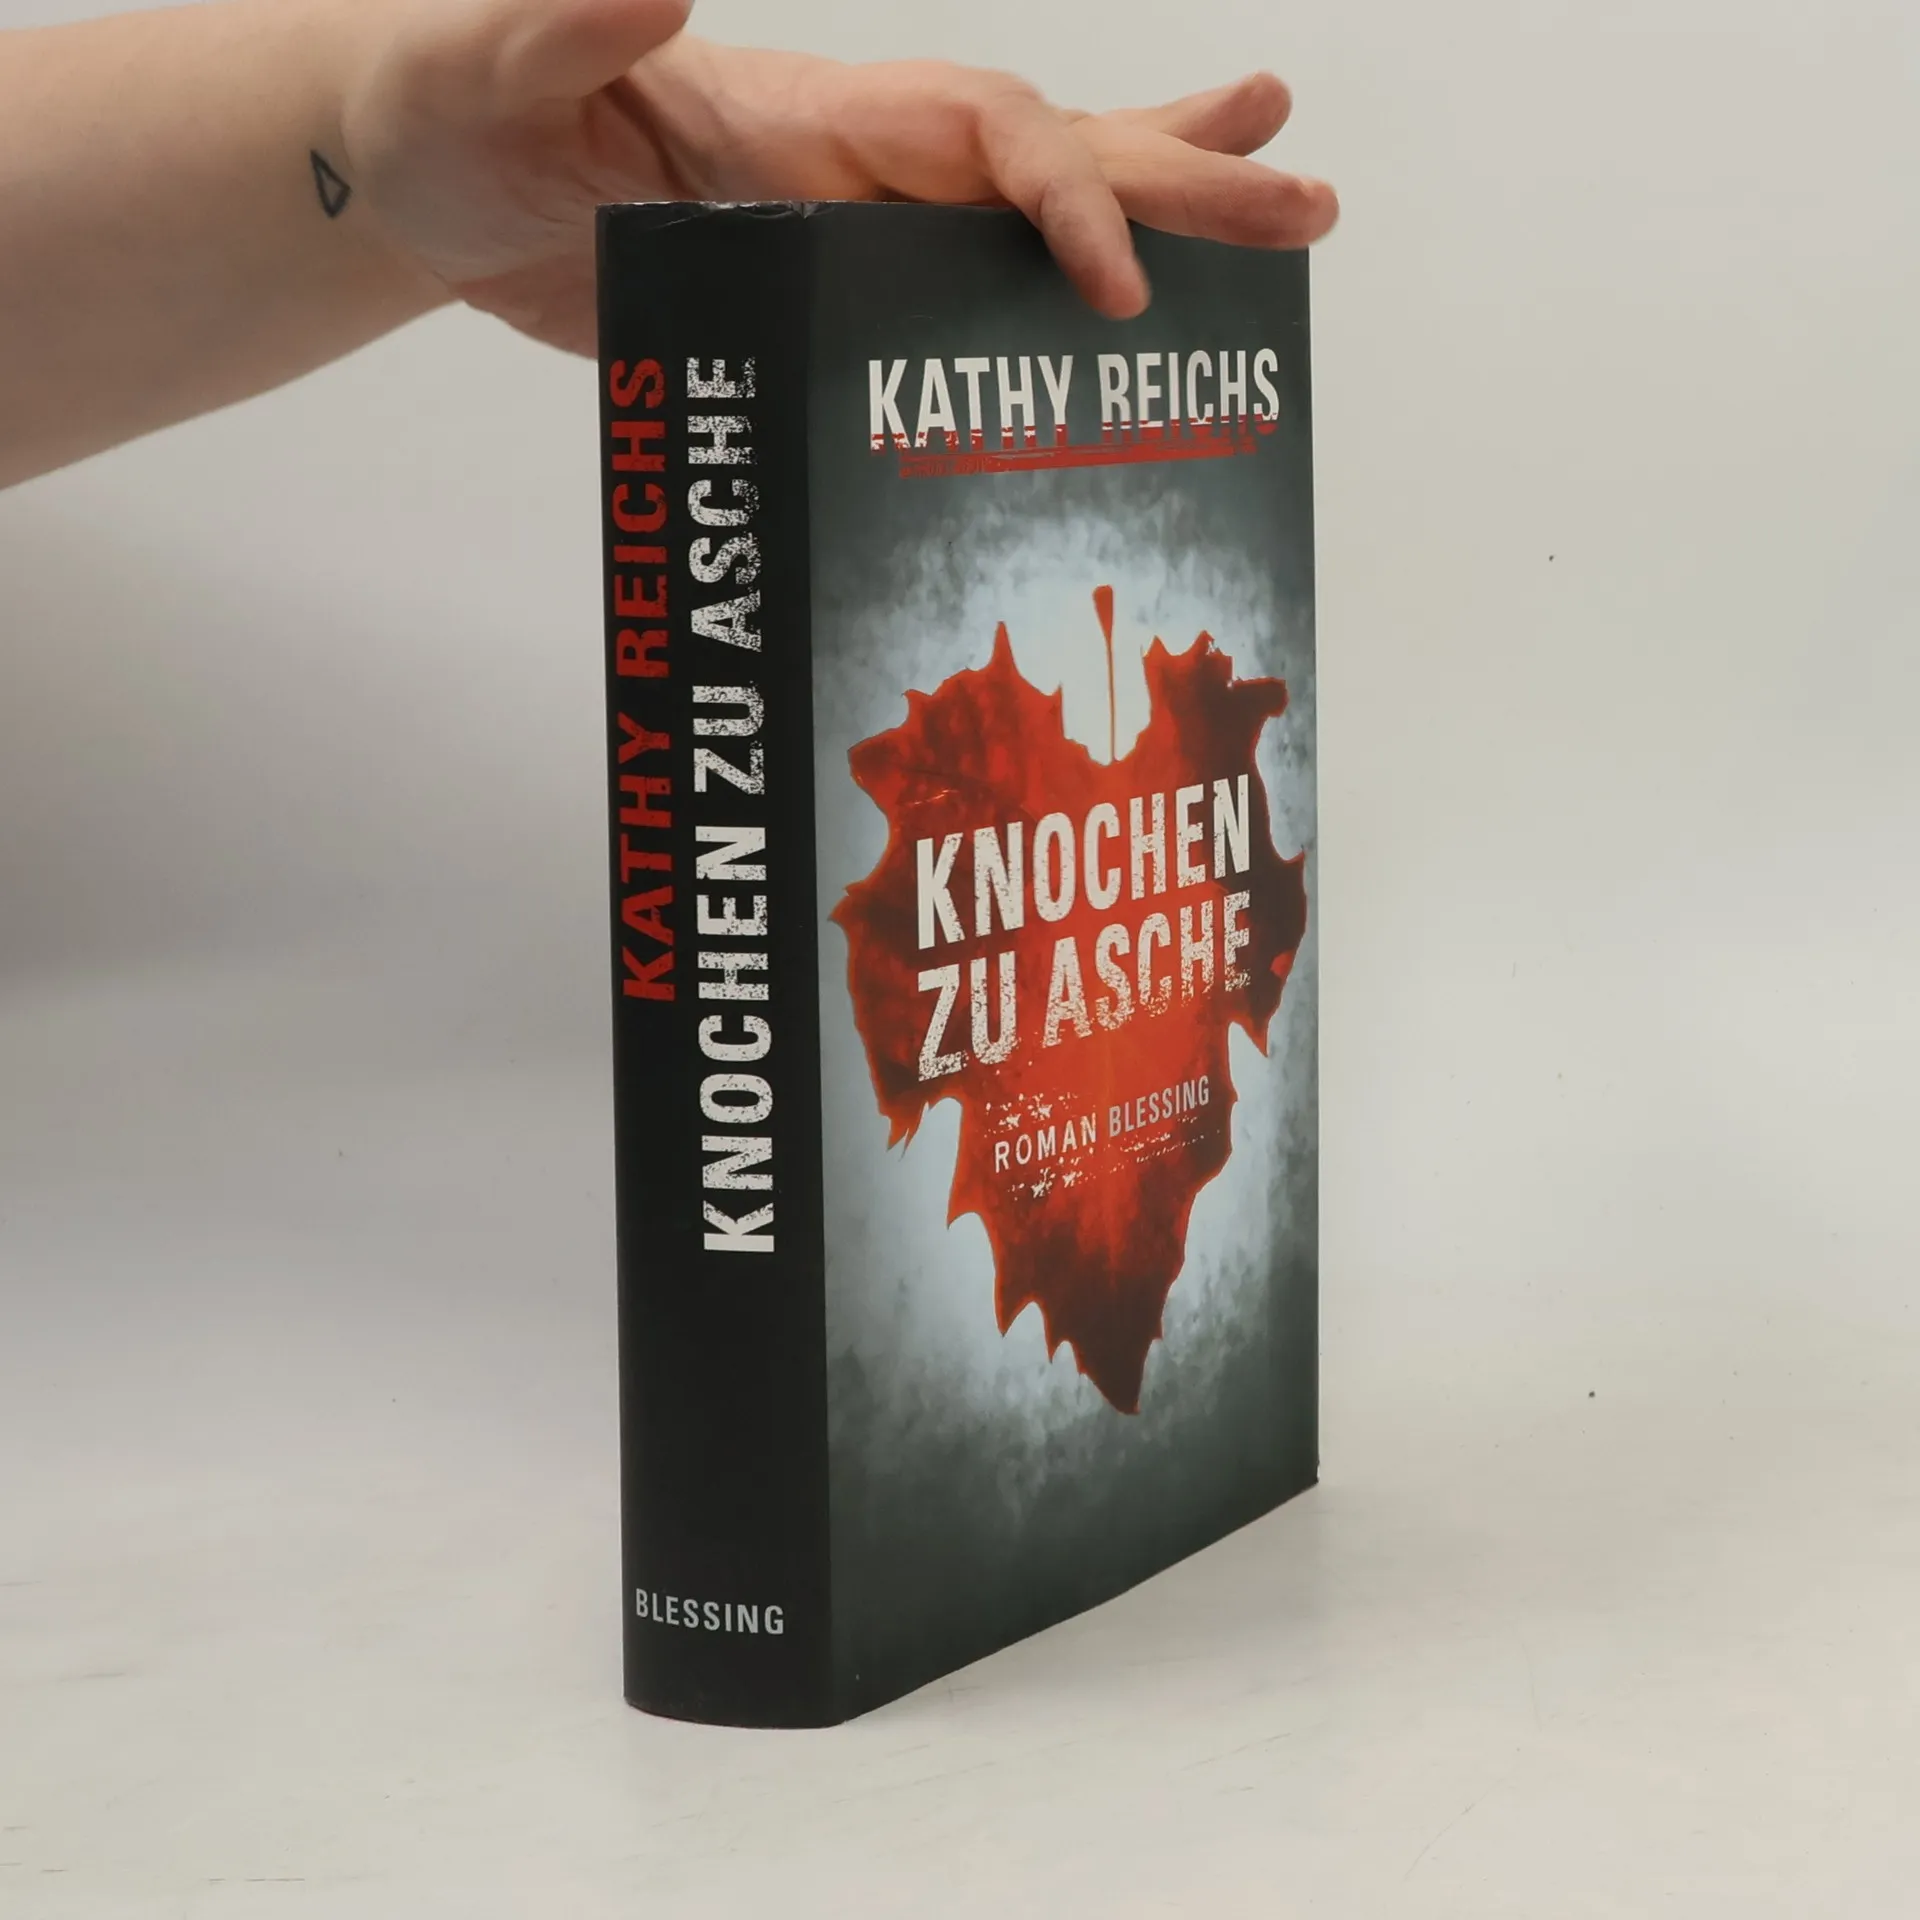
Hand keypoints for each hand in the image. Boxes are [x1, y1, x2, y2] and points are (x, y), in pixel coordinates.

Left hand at [341, 0, 1338, 354]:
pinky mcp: (821, 287)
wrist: (420, 178)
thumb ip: (563, 25)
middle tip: (1309, 203)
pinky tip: (1113, 318)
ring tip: (1285, 215)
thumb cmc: (439, 112)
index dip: (1062, 199)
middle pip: (1049, 156)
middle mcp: (852, 156)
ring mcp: (846, 221)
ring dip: (1155, 210)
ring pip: (1029, 210)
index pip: (978, 136)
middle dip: (1179, 182)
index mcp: (806, 109)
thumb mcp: (481, 66)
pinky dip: (1046, 299)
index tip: (1120, 291)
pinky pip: (957, 295)